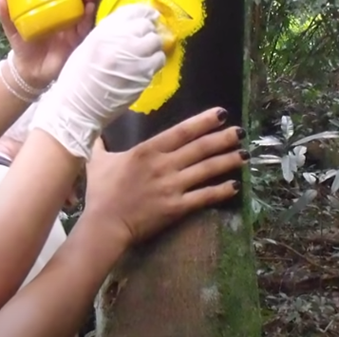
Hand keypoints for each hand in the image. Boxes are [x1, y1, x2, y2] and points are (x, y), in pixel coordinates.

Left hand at [0, 0, 98, 87]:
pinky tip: (90, 6)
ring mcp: (74, 24)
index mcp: (50, 4)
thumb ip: (6, 13)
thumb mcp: (12, 27)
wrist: (29, 71)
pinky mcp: (79, 38)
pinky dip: (90, 15)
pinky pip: (87, 25)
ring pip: (86, 5)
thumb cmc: (23, 44)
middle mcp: (65, 11)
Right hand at [30, 4, 165, 158]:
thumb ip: (110, 34)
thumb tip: (133, 27)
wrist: (77, 106)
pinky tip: (146, 68)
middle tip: (145, 39)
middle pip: (147, 26)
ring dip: (153, 47)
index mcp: (104, 31)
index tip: (148, 17)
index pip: (133, 11)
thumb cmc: (78, 77)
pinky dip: (155, 62)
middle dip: (148, 31)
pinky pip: (158, 61)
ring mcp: (134, 57)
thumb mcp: (89, 45)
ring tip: (146, 55)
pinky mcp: (143, 74)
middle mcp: (121, 39)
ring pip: (156, 42)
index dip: (144, 13)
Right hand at [81, 108, 245, 246]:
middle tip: (242, 132)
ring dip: (228, 161)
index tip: (222, 113)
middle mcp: (164, 165)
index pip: (182, 131)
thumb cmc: (101, 193)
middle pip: (200, 148)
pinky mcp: (177, 207)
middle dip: (223, 138)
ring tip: (245, 155)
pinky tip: (235, 186)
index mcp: (147, 150)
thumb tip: (93, 129)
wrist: (105, 225)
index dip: (203, 121)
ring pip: (206, 170)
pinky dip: (221, 191)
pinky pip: (204, 197)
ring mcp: (172, 186)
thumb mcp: (98, 161)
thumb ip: (100, 143)